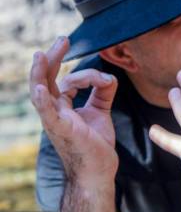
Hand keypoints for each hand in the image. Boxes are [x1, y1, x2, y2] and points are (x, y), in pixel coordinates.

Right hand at [30, 37, 118, 184]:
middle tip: (63, 39)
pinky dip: (42, 99)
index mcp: (62, 106)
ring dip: (40, 72)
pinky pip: (47, 112)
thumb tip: (108, 76)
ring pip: (41, 91)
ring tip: (41, 54)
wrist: (98, 171)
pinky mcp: (61, 129)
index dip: (85, 74)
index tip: (104, 78)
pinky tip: (41, 88)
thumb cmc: (95, 144)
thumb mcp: (101, 111)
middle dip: (53, 58)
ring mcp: (54, 119)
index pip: (66, 80)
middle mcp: (54, 111)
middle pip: (47, 79)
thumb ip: (102, 92)